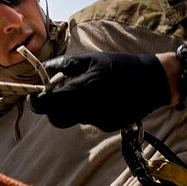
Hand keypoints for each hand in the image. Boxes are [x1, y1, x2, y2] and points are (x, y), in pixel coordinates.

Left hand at [28, 51, 170, 130]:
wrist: (151, 82)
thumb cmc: (119, 66)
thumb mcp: (91, 59)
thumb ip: (64, 65)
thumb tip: (43, 68)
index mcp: (81, 89)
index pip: (47, 104)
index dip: (36, 102)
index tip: (35, 96)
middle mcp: (87, 109)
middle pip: (56, 119)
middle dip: (51, 109)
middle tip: (56, 95)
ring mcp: (97, 121)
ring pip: (73, 119)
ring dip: (71, 109)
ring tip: (84, 92)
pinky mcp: (106, 126)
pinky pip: (89, 120)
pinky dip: (88, 111)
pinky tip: (102, 99)